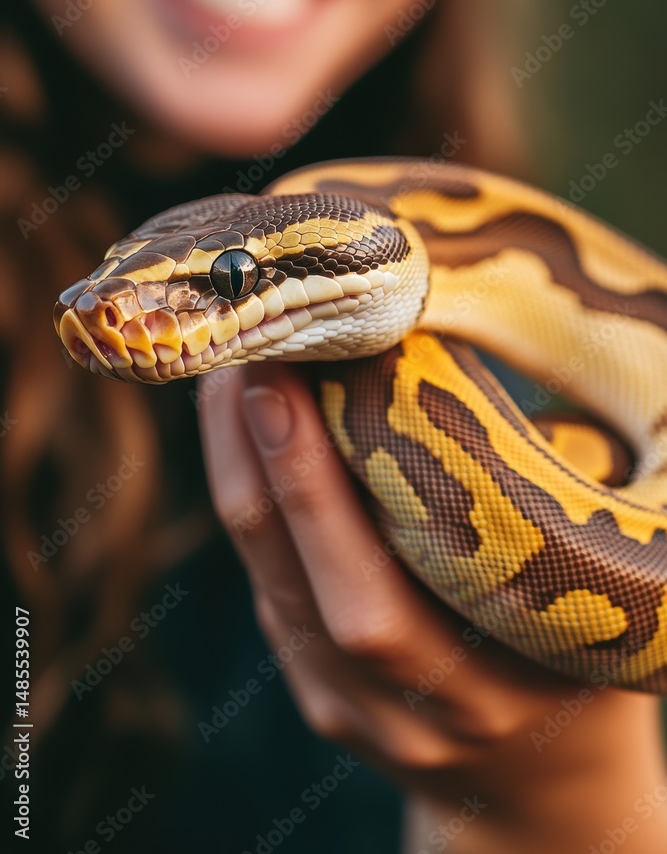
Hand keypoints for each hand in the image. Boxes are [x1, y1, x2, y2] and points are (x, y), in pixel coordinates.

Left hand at [199, 363, 666, 852]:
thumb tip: (444, 375)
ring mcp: (348, 711)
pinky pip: (271, 593)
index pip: (375, 584)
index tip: (294, 373)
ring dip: (238, 472)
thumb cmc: (583, 666)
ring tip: (233, 380)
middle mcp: (404, 710)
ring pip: (267, 583)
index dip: (315, 479)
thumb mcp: (583, 594)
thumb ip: (518, 511)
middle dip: (259, 456)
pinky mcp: (316, 697)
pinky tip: (248, 441)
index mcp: (486, 687)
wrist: (542, 791)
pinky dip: (255, 507)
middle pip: (295, 579)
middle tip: (249, 357)